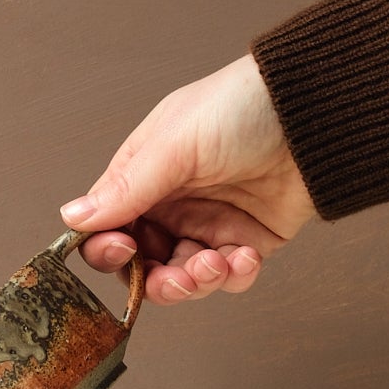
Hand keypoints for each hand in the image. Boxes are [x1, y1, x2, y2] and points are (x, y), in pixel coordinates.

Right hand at [60, 54, 317, 305]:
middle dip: (156, 280)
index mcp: (144, 174)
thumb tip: (73, 216)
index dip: (108, 246)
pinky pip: (230, 276)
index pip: (108, 225)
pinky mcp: (249, 240)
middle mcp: (172, 202)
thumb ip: (126, 187)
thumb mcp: (175, 144)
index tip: (123, 250)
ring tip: (218, 263)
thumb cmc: (241, 107)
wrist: (315, 112)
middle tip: (176, 278)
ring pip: (185, 278)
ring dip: (197, 281)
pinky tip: (245, 256)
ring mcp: (210, 223)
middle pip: (144, 264)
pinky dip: (234, 276)